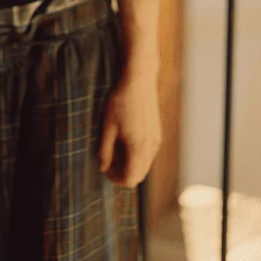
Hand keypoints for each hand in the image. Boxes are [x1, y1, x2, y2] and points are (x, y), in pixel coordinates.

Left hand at [98, 72, 160, 187]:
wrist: (139, 80)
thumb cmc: (120, 101)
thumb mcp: (107, 126)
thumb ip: (105, 150)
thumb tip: (102, 168)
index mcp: (138, 148)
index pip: (130, 179)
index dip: (116, 179)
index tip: (105, 168)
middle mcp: (151, 147)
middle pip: (139, 176)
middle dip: (123, 173)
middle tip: (109, 160)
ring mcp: (156, 140)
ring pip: (145, 165)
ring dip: (130, 164)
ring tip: (115, 148)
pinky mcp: (157, 133)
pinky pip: (148, 154)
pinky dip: (137, 155)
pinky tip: (126, 140)